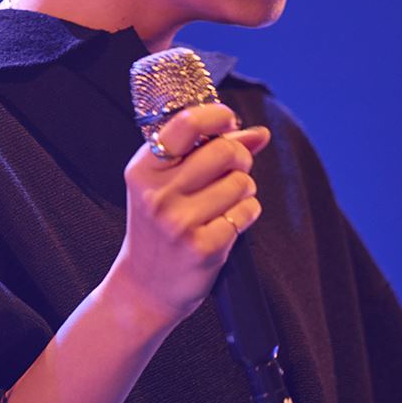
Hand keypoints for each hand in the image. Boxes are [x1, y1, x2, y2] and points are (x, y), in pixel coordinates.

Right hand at [110, 103, 272, 326]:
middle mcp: (157, 194)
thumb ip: (206, 151)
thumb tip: (258, 133)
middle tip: (231, 170)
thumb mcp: (166, 185)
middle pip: (224, 151)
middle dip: (239, 157)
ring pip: (242, 182)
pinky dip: (245, 214)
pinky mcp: (202, 247)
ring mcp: (178, 222)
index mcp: (143, 169)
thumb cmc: (158, 227)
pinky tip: (227, 223)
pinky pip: (247, 212)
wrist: (145, 286)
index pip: (186, 124)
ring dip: (243, 190)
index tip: (227, 122)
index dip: (217, 116)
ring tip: (223, 203)